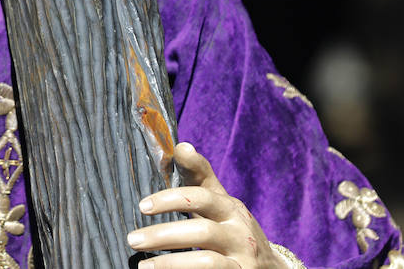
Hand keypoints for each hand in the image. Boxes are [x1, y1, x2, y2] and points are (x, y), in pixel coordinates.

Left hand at [127, 142, 301, 268]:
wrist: (270, 267)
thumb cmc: (233, 228)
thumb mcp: (221, 201)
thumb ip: (200, 176)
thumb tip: (180, 146)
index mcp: (230, 207)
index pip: (202, 196)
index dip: (173, 199)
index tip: (143, 205)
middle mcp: (239, 232)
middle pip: (201, 231)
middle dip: (164, 235)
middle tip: (133, 240)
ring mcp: (242, 259)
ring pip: (207, 261)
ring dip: (171, 263)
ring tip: (143, 266)